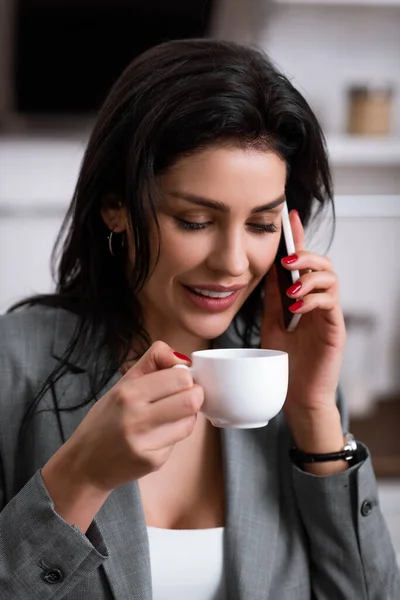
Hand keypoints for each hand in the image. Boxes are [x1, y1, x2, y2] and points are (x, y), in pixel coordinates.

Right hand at [41, 342, 201, 529]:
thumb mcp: (121, 385)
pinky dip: (174, 435)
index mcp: (128, 393)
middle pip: (191, 400)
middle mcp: (136, 417)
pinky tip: (158, 435)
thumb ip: (152, 362)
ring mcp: (145, 442)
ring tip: (170, 415)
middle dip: (194, 395)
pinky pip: (179, 441)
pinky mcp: (154, 462)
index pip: (180, 378)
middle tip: (183, 397)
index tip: (178, 381)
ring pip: (190, 421)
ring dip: (186, 416)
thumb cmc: (105, 421)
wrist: (86, 464)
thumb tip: (182, 357)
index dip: (185, 377)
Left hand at [261, 210, 346, 461]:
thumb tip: (267, 270)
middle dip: (306, 256)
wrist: (296, 397)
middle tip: (288, 261)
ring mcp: (329, 315)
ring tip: (292, 290)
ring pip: (331, 279)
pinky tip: (297, 307)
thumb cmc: (285, 364)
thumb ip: (272, 298)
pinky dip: (314, 300)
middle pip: (322, 265)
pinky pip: (331, 304)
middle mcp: (319, 303)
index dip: (299, 238)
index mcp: (303, 299)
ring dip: (310, 278)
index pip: (303, 263)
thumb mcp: (272, 324)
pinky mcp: (335, 330)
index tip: (290, 215)